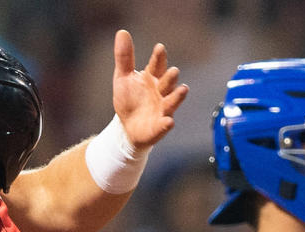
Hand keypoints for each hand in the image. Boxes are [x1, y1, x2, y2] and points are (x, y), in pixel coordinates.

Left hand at [111, 29, 188, 150]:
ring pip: (172, 102)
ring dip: (177, 97)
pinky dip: (167, 124)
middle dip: (171, 77)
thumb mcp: (123, 77)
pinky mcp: (160, 126)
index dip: (158, 58)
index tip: (159, 48)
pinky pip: (164, 125)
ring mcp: (162, 109)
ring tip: (183, 90)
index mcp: (152, 78)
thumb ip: (124, 57)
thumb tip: (122, 32)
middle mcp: (161, 92)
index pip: (157, 66)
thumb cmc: (129, 100)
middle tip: (174, 71)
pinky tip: (169, 121)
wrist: (127, 127)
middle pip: (168, 83)